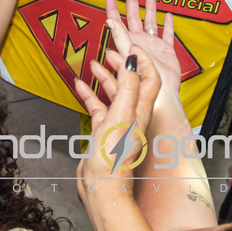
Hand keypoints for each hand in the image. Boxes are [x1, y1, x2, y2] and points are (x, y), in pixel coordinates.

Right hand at [74, 49, 161, 185]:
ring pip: (114, 93)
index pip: (150, 77)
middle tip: (110, 50)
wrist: (101, 185)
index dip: (142, 59)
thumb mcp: (122, 114)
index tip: (129, 45)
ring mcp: (119, 123)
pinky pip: (99, 107)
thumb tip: (133, 60)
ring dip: (105, 77)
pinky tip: (81, 86)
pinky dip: (90, 94)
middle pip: (131, 82)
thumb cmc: (114, 157)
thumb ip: (128, 85)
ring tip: (94, 64)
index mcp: (142, 109)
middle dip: (122, 64)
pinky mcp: (105, 131)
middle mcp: (133, 114)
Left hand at [104, 0, 181, 93]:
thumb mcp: (127, 56)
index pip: (116, 22)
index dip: (112, 8)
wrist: (158, 98)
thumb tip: (110, 22)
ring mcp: (152, 47)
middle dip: (132, 2)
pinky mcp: (166, 52)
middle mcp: (138, 43)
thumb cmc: (139, 84)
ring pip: (151, 23)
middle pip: (134, 18)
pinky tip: (167, 16)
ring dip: (150, 10)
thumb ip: (120, 38)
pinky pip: (168, 35)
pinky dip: (169, 25)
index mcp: (127, 43)